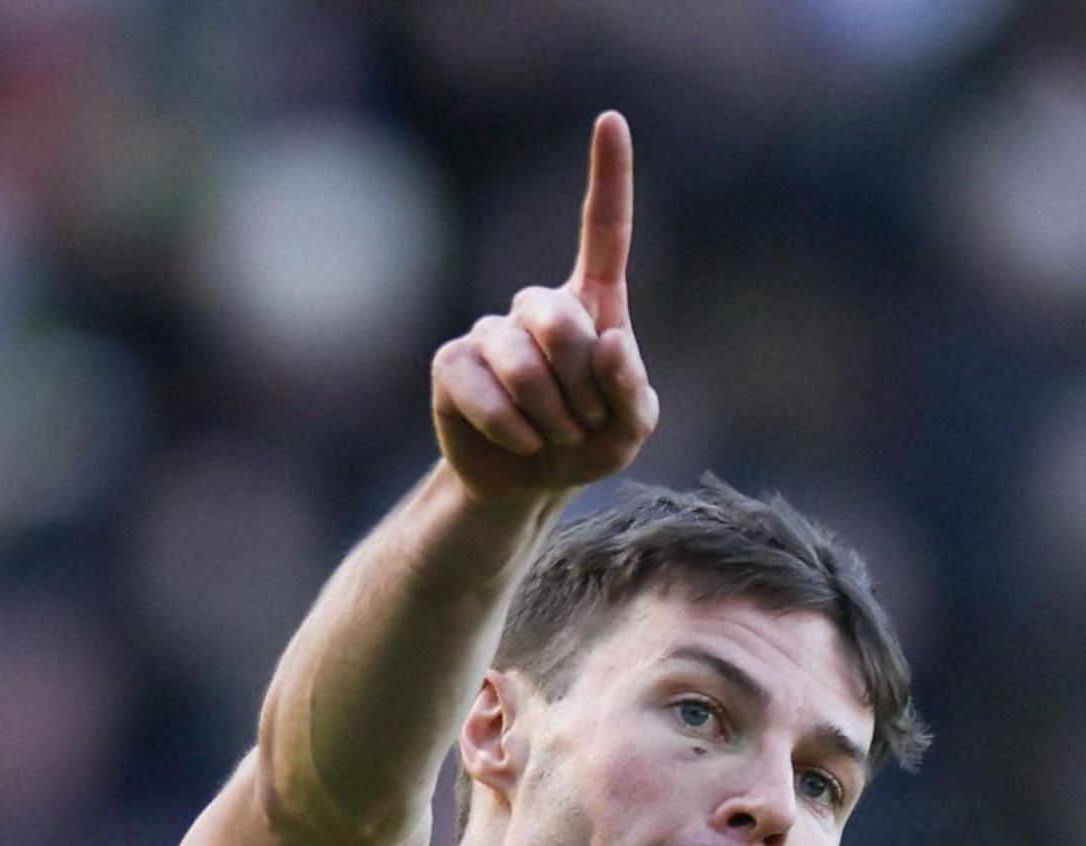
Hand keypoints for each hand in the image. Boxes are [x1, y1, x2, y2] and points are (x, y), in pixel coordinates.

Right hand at [431, 112, 659, 501]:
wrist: (528, 485)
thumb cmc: (588, 445)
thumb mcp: (630, 429)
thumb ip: (633, 390)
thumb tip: (611, 339)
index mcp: (591, 305)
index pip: (603, 231)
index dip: (609, 177)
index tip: (611, 120)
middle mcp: (536, 308)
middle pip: (560, 319)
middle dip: (580, 383)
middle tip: (584, 421)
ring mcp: (489, 333)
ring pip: (522, 361)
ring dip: (550, 414)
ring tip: (554, 436)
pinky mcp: (452, 365)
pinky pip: (482, 389)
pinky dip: (512, 427)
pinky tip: (521, 442)